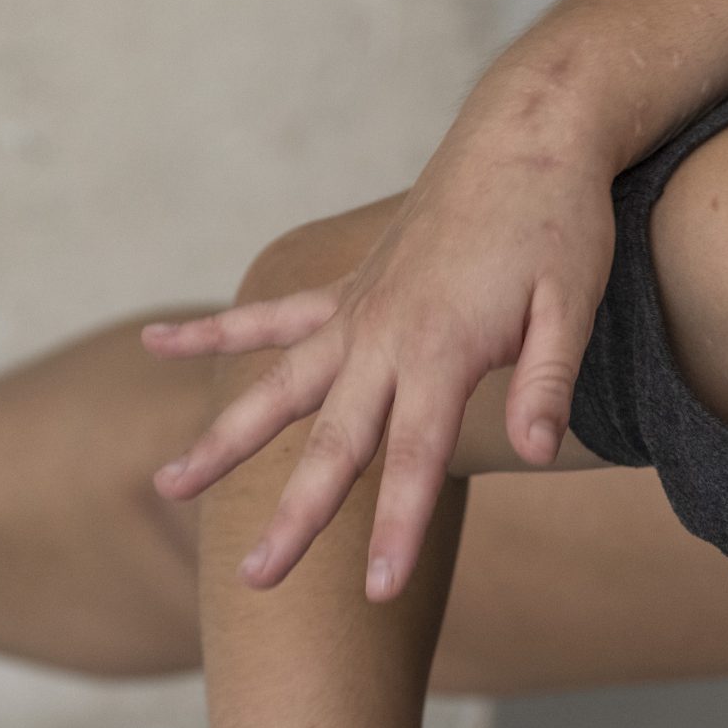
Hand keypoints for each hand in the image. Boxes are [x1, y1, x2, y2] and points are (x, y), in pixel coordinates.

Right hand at [143, 102, 617, 600]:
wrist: (526, 134)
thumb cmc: (560, 220)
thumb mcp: (573, 300)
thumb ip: (549, 381)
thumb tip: (539, 454)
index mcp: (440, 351)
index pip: (415, 461)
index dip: (396, 529)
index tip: (376, 593)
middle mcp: (382, 338)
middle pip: (330, 446)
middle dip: (293, 518)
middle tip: (255, 580)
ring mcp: (355, 314)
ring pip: (274, 389)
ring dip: (221, 440)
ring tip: (166, 486)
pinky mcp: (347, 291)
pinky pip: (267, 317)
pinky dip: (212, 333)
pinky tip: (154, 345)